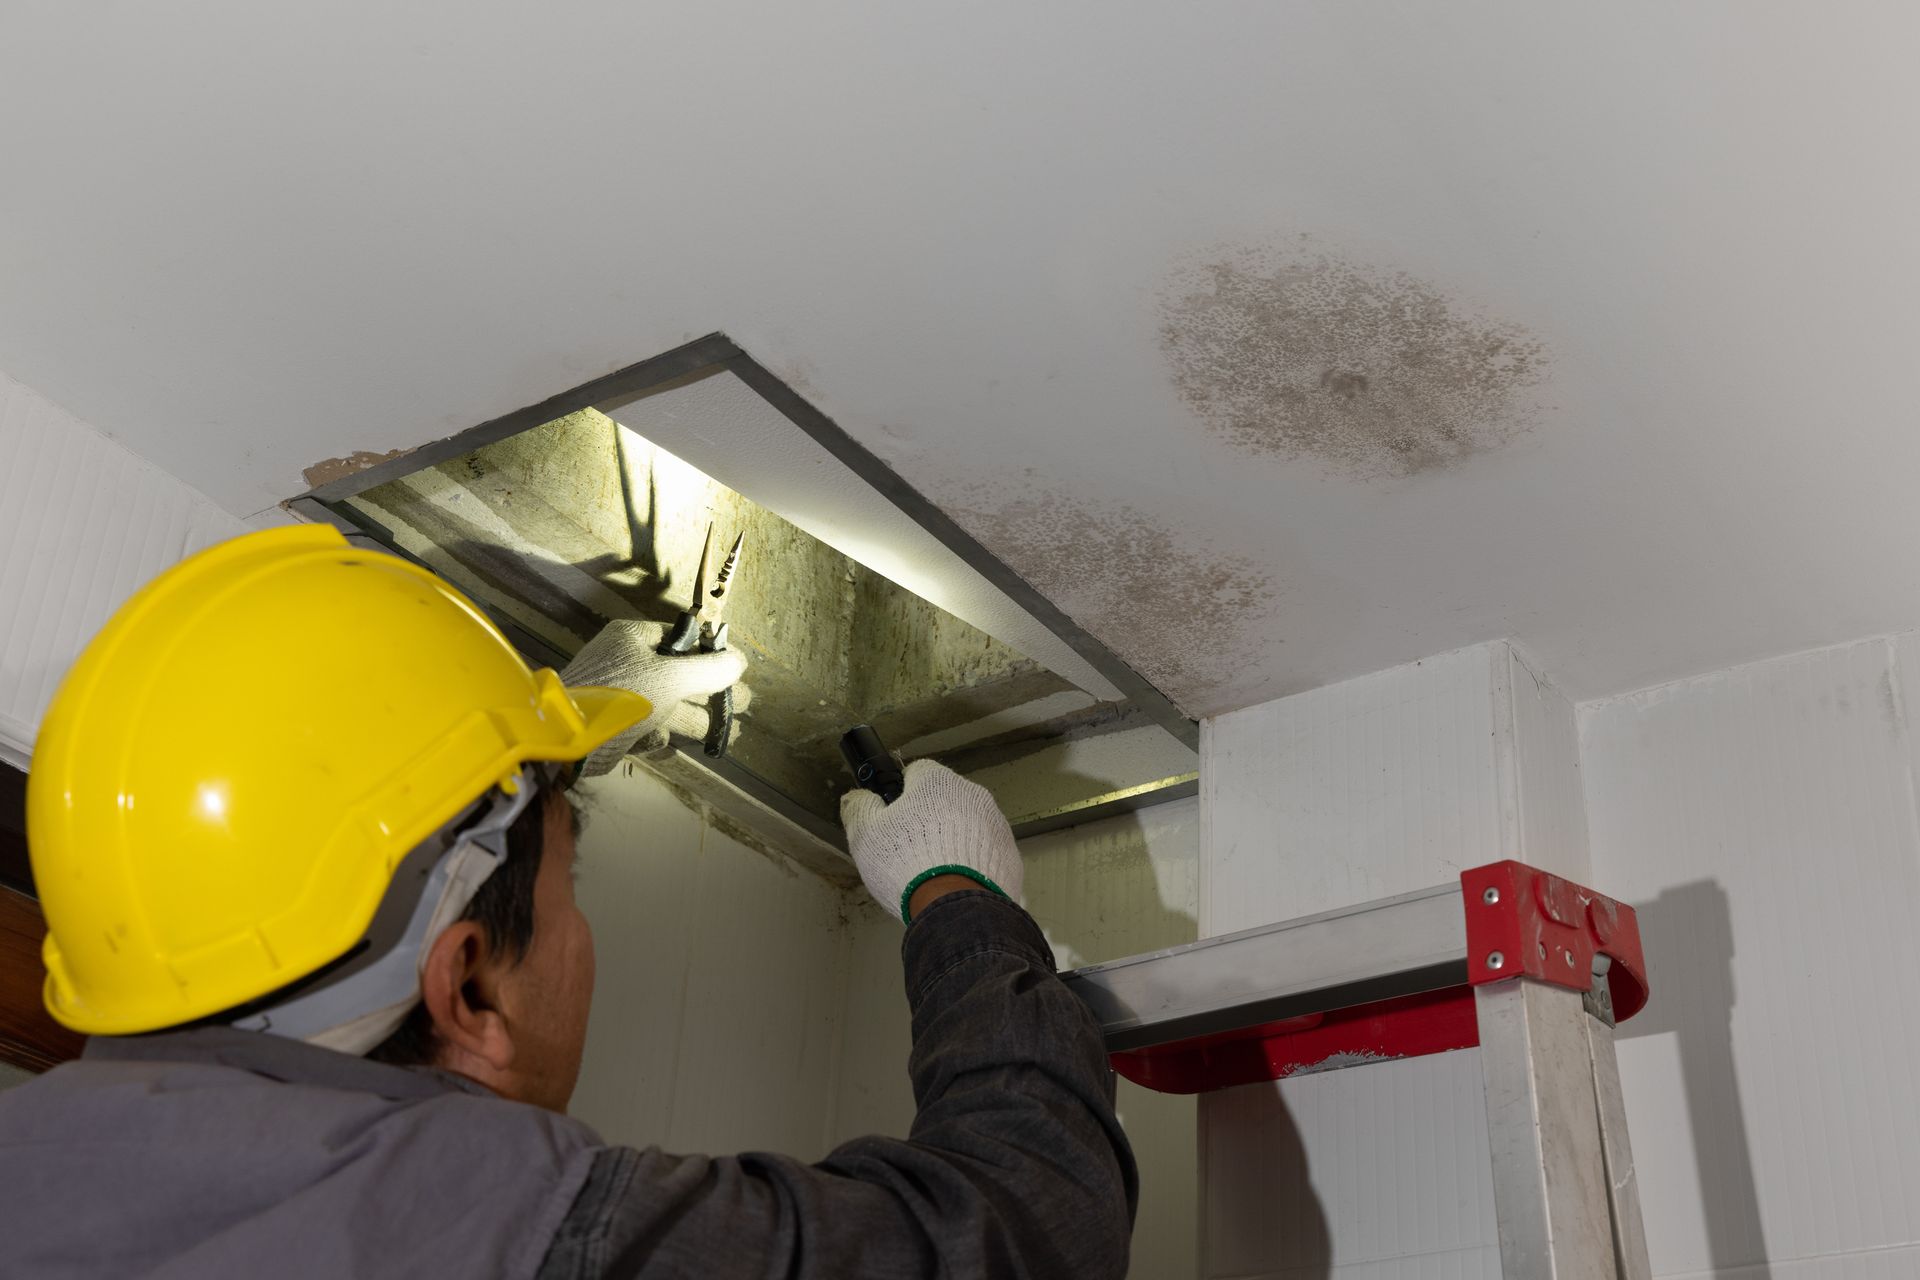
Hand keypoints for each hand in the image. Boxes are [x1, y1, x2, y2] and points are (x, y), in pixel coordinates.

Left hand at [559, 620, 750, 775]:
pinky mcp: (616, 725)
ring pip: (668, 704)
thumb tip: (740, 661)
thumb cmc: (621, 693)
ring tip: (731, 731)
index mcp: (633, 638)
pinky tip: (666, 739)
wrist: (570, 737)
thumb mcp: (671, 677)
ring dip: (697, 717)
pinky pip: (647, 727)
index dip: (710, 653)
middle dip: (712, 691)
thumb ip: (709, 670)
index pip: (681, 638)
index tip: (736, 668)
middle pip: (679, 675)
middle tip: (745, 703)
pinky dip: (658, 735)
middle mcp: (627, 663)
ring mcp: (621, 696)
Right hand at [841, 759, 1021, 922]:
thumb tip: (858, 797)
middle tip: (910, 852)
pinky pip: (986, 853)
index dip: (901, 794)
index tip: (892, 819)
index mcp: (938, 781)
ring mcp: (997, 825)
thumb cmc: (906, 861)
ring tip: (936, 874)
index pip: (917, 773)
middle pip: (945, 800)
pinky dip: (974, 864)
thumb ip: (859, 808)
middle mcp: (973, 794)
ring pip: (968, 826)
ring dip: (954, 842)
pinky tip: (958, 885)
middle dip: (929, 820)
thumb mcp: (866, 835)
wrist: (956, 907)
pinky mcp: (1011, 856)